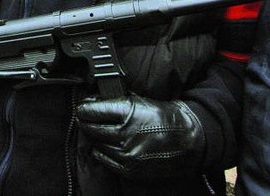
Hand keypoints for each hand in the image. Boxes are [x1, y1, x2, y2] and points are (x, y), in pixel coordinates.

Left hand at [76, 95, 204, 178]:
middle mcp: (125, 134)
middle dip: (86, 121)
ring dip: (94, 136)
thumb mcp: (140, 100)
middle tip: (85, 117)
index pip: (93, 110)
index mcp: (127, 113)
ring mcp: (127, 153)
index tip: (82, 107)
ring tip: (97, 130)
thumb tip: (94, 101)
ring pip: (97, 144)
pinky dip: (100, 152)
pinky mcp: (130, 168)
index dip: (84, 108)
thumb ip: (116, 101)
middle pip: (91, 127)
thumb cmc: (164, 117)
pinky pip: (104, 159)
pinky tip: (102, 145)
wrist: (187, 140)